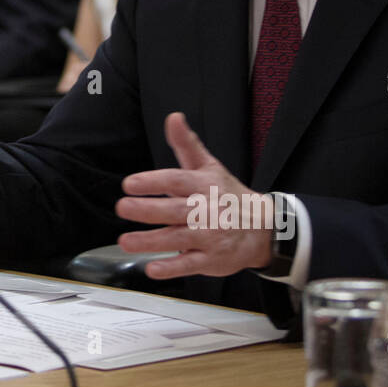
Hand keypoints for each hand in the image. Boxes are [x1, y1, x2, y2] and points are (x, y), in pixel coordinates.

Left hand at [115, 112, 274, 278]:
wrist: (264, 228)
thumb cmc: (228, 195)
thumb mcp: (209, 166)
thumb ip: (186, 144)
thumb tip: (173, 118)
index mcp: (203, 185)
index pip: (176, 180)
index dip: (153, 181)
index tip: (130, 184)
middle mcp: (206, 211)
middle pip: (174, 210)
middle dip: (147, 210)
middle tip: (123, 207)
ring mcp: (209, 236)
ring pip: (177, 239)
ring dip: (150, 241)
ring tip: (126, 241)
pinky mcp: (210, 259)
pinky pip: (189, 264)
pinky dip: (171, 268)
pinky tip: (152, 268)